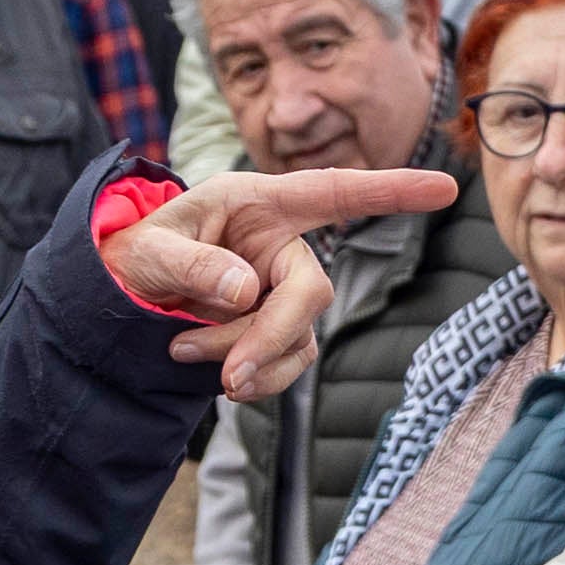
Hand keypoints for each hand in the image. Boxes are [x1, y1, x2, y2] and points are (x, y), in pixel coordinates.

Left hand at [101, 170, 462, 400]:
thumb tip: (246, 291)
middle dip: (269, 335)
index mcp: (258, 203)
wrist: (119, 293)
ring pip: (297, 337)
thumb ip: (192, 265)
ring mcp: (280, 290)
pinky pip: (286, 362)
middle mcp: (280, 245)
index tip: (446, 187)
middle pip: (311, 292)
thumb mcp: (148, 251)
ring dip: (248, 359)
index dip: (391, 190)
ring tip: (183, 354)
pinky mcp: (274, 330)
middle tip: (226, 377)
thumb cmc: (134, 254)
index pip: (334, 193)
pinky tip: (210, 372)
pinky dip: (253, 376)